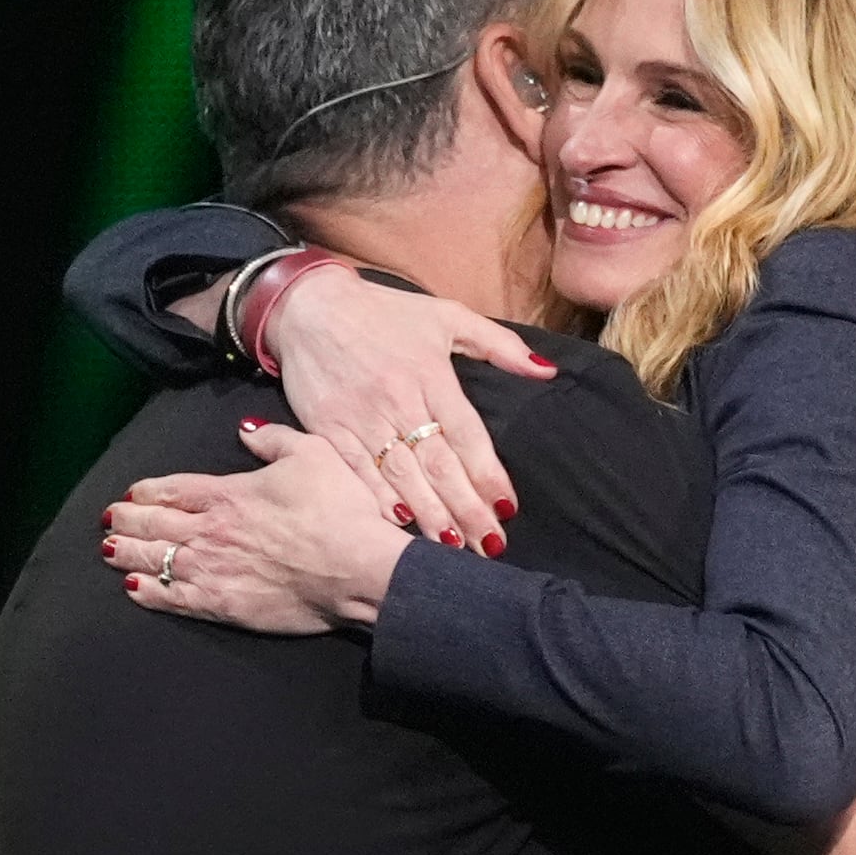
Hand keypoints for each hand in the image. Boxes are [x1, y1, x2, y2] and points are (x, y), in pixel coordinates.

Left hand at [102, 429, 409, 631]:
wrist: (358, 569)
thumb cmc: (341, 511)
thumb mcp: (312, 454)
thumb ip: (273, 439)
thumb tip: (246, 430)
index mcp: (227, 494)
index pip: (171, 490)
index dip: (146, 492)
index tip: (131, 494)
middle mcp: (210, 531)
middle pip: (153, 525)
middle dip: (125, 521)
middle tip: (108, 521)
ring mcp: (214, 570)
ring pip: (155, 560)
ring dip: (127, 554)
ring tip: (109, 551)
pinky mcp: (225, 605)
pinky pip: (174, 599)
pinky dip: (149, 593)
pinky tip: (134, 588)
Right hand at [262, 264, 553, 552]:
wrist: (309, 306)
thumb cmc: (384, 313)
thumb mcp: (446, 315)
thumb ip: (499, 344)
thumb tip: (546, 370)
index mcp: (431, 374)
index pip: (467, 434)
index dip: (488, 473)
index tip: (507, 507)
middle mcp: (398, 399)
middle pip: (439, 464)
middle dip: (467, 508)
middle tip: (490, 545)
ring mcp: (362, 417)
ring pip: (402, 475)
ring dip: (430, 515)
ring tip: (454, 548)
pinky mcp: (329, 430)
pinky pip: (358, 472)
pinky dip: (379, 500)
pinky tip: (401, 525)